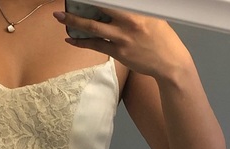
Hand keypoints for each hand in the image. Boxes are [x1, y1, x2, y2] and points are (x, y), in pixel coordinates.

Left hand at [54, 8, 192, 80]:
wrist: (169, 62)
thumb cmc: (161, 37)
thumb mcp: (152, 16)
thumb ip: (135, 9)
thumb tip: (117, 6)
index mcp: (137, 9)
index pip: (113, 0)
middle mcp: (129, 21)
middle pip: (99, 8)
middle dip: (80, 5)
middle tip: (65, 1)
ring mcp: (122, 38)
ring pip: (93, 28)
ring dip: (74, 22)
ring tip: (60, 17)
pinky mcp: (118, 52)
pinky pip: (95, 45)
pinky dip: (81, 42)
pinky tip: (70, 39)